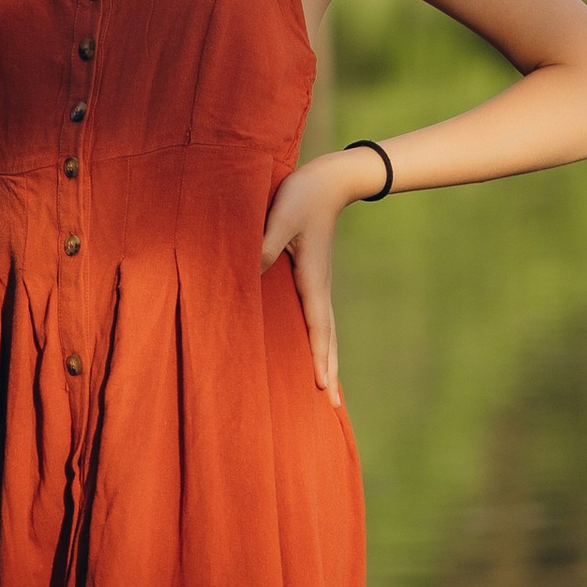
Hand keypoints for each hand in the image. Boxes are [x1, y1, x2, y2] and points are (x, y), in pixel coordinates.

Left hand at [261, 153, 358, 400]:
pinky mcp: (312, 275)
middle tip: (335, 408)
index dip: (320, 359)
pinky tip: (314, 346)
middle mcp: (318, 287)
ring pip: (325, 330)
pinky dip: (320, 339)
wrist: (330, 178)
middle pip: (327, 338)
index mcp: (312, 280)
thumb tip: (251, 274)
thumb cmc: (302, 195)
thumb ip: (265, 245)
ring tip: (329, 388)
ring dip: (327, 359)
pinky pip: (316, 316)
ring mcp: (317, 282)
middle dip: (329, 371)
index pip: (318, 328)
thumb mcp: (280, 218)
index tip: (325, 389)